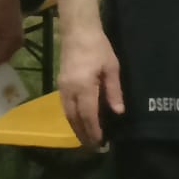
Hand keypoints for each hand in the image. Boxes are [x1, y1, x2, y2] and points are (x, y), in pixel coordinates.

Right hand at [58, 25, 123, 147]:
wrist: (78, 31)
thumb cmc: (98, 48)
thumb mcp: (111, 68)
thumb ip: (114, 91)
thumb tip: (118, 112)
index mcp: (83, 87)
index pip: (88, 116)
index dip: (94, 131)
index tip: (101, 143)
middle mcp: (70, 90)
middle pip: (75, 119)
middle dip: (83, 135)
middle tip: (94, 147)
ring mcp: (62, 88)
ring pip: (67, 115)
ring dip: (76, 128)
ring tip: (86, 139)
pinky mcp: (60, 84)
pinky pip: (64, 107)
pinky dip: (72, 118)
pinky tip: (79, 122)